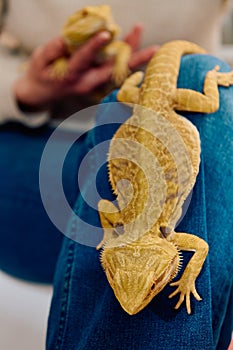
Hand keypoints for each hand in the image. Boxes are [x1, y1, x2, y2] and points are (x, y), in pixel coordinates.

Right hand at [14, 24, 157, 110]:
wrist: (42, 94)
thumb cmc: (41, 74)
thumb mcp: (40, 60)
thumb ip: (53, 49)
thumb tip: (68, 39)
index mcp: (71, 76)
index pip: (84, 59)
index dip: (94, 46)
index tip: (106, 34)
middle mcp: (88, 83)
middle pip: (112, 69)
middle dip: (132, 56)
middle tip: (152, 47)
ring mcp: (94, 85)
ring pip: (117, 70)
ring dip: (134, 57)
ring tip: (147, 43)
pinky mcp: (98, 83)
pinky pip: (115, 72)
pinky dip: (126, 61)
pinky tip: (136, 48)